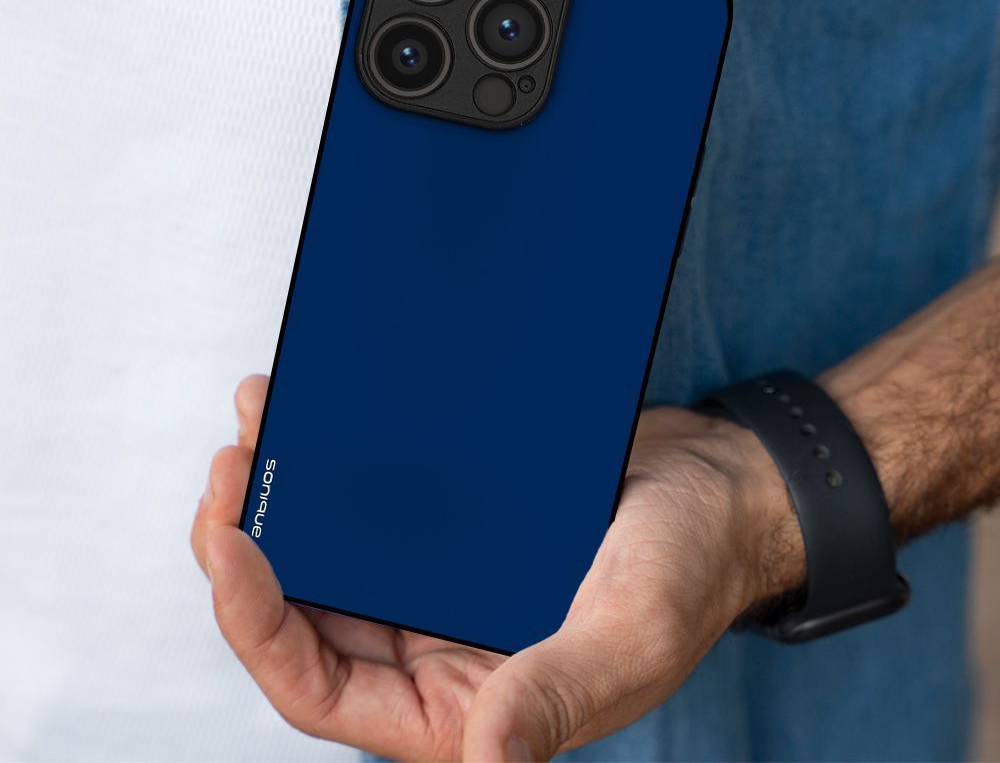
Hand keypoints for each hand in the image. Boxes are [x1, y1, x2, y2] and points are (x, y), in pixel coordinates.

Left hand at [191, 376, 801, 760]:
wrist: (721, 489)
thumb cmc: (691, 570)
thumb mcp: (631, 633)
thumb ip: (555, 697)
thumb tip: (484, 758)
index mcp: (465, 706)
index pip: (324, 688)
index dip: (259, 625)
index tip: (233, 543)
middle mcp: (438, 650)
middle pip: (304, 613)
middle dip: (248, 546)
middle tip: (233, 466)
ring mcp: (442, 581)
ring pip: (330, 550)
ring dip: (284, 493)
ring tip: (261, 422)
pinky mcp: (455, 521)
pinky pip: (375, 497)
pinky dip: (337, 459)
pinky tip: (318, 408)